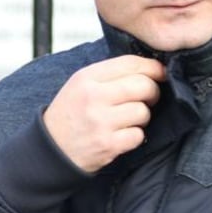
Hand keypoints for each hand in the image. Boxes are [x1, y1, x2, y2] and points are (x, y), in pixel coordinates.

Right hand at [43, 55, 165, 172]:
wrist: (51, 149)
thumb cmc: (70, 114)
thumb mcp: (80, 84)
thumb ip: (109, 75)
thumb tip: (149, 68)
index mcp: (87, 77)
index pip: (130, 63)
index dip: (152, 67)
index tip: (160, 73)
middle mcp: (94, 96)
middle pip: (143, 86)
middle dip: (153, 92)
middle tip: (148, 98)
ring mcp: (101, 122)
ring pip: (143, 111)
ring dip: (142, 116)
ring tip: (128, 119)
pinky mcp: (108, 144)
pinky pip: (138, 135)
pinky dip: (135, 136)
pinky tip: (122, 135)